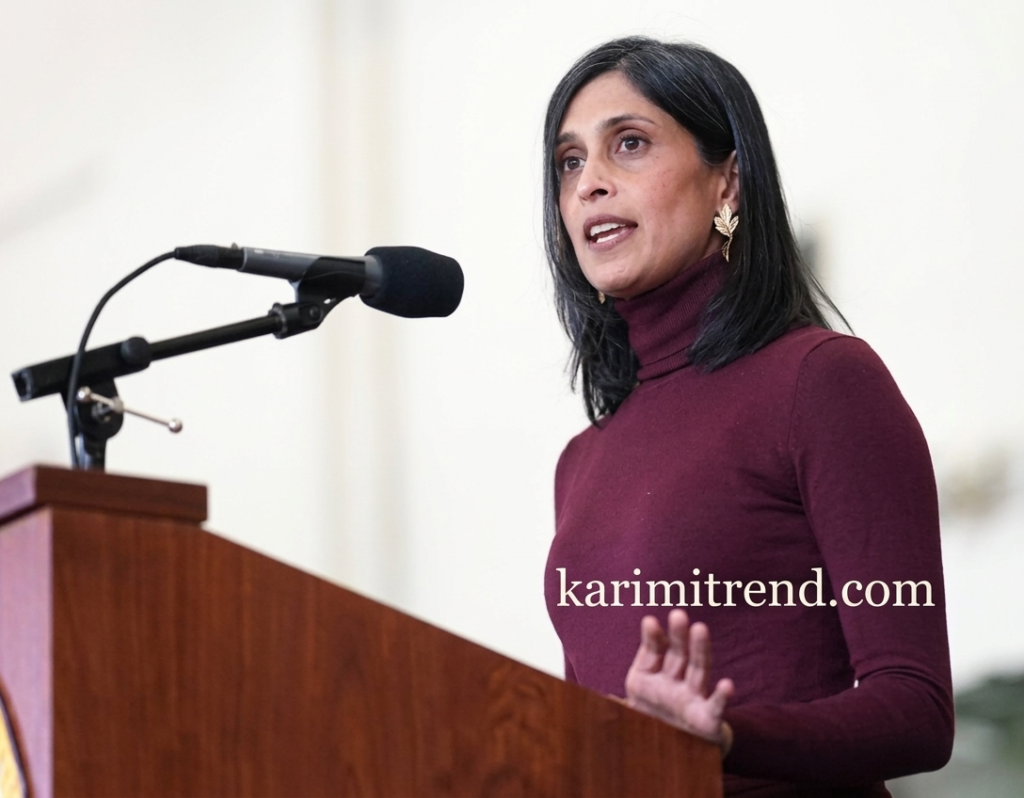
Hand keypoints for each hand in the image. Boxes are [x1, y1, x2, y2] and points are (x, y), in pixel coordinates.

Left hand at [623, 609, 734, 753]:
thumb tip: (603, 698)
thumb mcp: (630, 710)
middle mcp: (673, 683)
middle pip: (677, 655)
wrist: (681, 753)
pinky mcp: (708, 719)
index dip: (652, 637)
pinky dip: (722, 697)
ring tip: (700, 628)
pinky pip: (716, 707)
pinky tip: (728, 685)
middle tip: (677, 613)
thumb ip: (618, 703)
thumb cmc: (652, 725)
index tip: (650, 621)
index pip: (653, 652)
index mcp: (651, 679)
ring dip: (699, 649)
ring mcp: (692, 698)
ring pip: (697, 670)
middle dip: (676, 635)